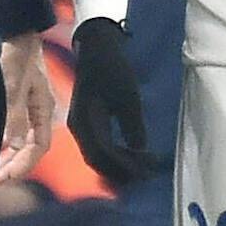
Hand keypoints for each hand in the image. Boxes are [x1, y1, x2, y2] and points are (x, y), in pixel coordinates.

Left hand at [0, 31, 54, 184]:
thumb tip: (11, 145)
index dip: (24, 163)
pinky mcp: (19, 101)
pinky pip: (15, 129)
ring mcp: (30, 106)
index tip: (5, 176)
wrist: (19, 33)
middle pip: (31, 146)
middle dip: (16, 164)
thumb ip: (13, 114)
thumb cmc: (19, 55)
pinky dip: (5, 141)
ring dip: (10, 155)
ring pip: (22, 139)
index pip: (39, 145)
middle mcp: (39, 111)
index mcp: (44, 108)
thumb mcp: (13, 84)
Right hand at [66, 17, 153, 185]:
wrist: (96, 50)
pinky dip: (114, 157)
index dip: (125, 166)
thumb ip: (134, 127)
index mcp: (85, 121)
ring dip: (118, 166)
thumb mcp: (129, 97)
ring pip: (96, 157)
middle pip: (97, 161)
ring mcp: (80, 128)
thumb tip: (141, 152)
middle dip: (121, 172)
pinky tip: (130, 157)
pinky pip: (98, 148)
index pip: (103, 154)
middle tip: (146, 175)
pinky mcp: (86, 125)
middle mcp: (79, 128)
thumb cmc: (113, 69)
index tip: (146, 171)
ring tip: (141, 169)